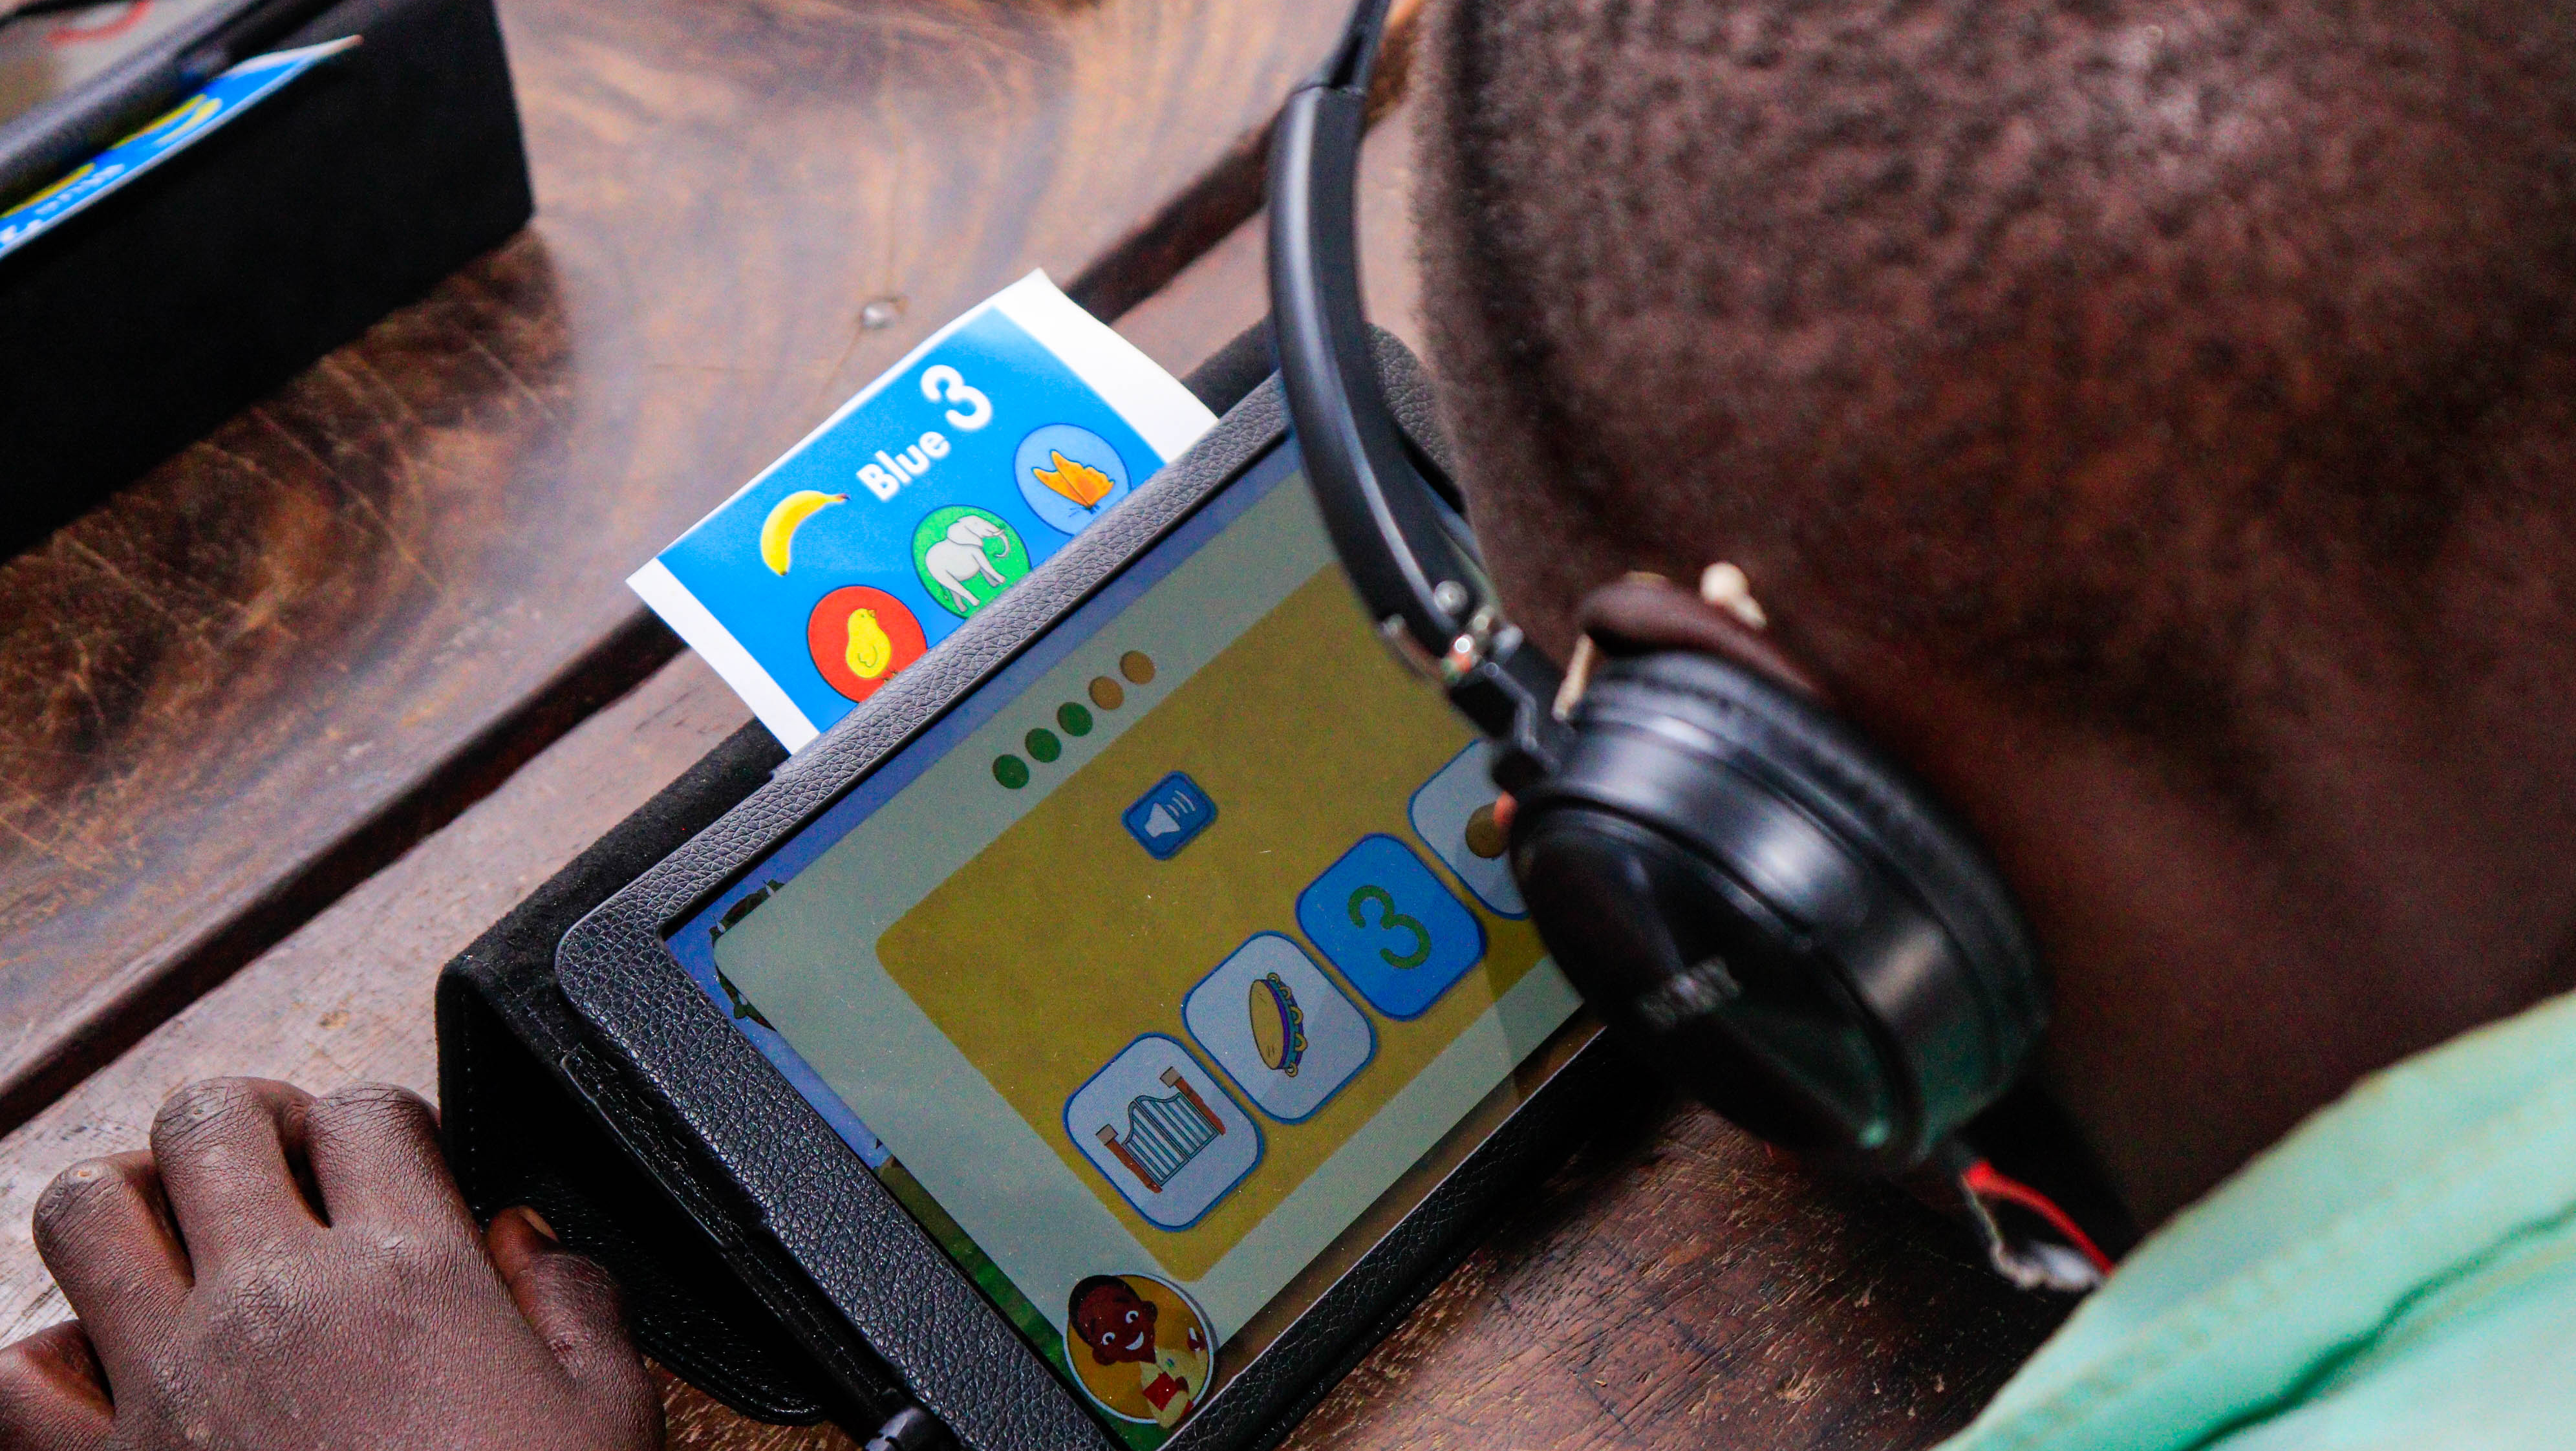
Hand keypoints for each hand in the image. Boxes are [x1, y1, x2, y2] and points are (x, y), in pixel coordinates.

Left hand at [0, 1079, 661, 1450]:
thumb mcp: (609, 1416)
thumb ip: (578, 1303)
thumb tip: (530, 1240)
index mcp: (408, 1273)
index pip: (366, 1111)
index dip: (388, 1123)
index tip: (402, 1168)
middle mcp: (272, 1303)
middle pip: (209, 1120)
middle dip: (249, 1121)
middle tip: (285, 1166)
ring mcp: (168, 1385)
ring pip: (82, 1210)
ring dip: (128, 1201)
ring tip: (179, 1232)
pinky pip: (16, 1374)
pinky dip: (49, 1354)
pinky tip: (112, 1366)